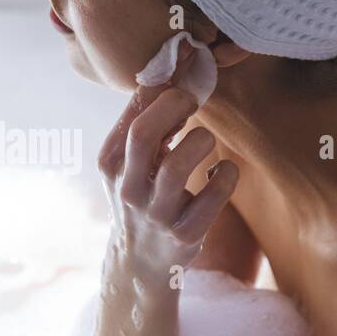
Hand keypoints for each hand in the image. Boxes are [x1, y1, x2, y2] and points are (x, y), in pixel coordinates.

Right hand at [97, 81, 239, 276]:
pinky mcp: (185, 233)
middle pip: (144, 133)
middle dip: (176, 106)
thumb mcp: (129, 162)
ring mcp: (155, 213)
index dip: (162, 88)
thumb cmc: (141, 196)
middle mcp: (127, 188)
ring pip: (178, 164)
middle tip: (193, 101)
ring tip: (204, 141)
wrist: (140, 261)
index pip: (131, 114)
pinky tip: (218, 175)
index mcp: (110, 163)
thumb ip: (145, 122)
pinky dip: (226, 175)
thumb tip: (174, 73)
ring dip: (201, 140)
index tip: (182, 79)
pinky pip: (215, 193)